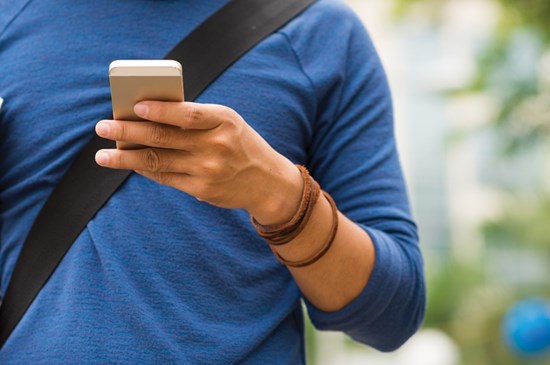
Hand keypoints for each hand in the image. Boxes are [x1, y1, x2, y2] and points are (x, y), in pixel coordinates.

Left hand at [95, 101, 302, 224]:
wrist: (267, 182)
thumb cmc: (240, 143)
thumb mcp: (227, 123)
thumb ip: (194, 118)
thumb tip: (146, 117)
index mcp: (224, 121)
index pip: (187, 114)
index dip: (160, 110)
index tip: (134, 106)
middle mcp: (216, 146)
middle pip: (164, 138)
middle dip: (128, 132)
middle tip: (102, 127)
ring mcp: (208, 171)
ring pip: (157, 161)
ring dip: (126, 158)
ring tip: (102, 155)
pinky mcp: (202, 190)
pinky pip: (165, 178)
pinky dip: (144, 170)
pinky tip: (128, 164)